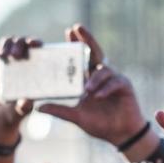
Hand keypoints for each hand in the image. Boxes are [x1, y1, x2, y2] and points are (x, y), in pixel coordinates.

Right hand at [0, 36, 38, 142]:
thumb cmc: (16, 113)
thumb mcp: (21, 112)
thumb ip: (24, 107)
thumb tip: (28, 102)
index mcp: (36, 70)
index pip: (39, 51)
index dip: (37, 43)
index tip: (35, 45)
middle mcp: (23, 62)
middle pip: (23, 42)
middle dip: (19, 44)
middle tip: (16, 55)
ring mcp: (8, 61)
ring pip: (8, 43)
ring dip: (5, 45)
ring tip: (2, 55)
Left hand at [38, 25, 147, 147]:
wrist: (121, 135)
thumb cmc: (100, 124)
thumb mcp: (76, 117)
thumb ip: (60, 110)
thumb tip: (38, 108)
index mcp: (90, 79)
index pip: (83, 58)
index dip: (77, 43)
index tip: (69, 31)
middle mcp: (102, 76)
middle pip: (95, 52)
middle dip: (87, 39)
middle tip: (77, 27)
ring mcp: (115, 80)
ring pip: (104, 70)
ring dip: (95, 78)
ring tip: (87, 90)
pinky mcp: (125, 86)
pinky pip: (114, 82)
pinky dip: (105, 88)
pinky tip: (98, 96)